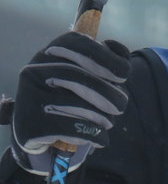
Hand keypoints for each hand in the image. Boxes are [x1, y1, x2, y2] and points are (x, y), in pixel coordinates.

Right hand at [10, 31, 129, 174]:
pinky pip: (71, 128)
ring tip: (109, 122)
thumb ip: (107, 59)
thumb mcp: (85, 67)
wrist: (34, 123)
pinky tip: (100, 138)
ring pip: (78, 105)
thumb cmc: (70, 90)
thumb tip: (123, 61)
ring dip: (103, 117)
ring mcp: (29, 95)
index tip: (123, 76)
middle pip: (82, 78)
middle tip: (121, 106)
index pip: (84, 46)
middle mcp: (36, 68)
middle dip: (110, 94)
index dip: (108, 59)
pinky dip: (92, 134)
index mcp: (54, 49)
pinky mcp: (28, 124)